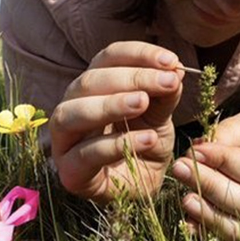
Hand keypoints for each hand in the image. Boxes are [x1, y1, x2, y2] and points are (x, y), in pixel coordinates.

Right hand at [50, 41, 183, 202]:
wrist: (143, 186)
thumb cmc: (144, 143)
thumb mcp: (160, 115)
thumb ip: (164, 94)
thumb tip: (173, 70)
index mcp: (93, 86)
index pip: (108, 58)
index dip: (138, 54)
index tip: (171, 61)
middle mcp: (72, 107)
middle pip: (89, 81)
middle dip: (130, 78)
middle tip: (166, 81)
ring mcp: (65, 141)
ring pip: (73, 114)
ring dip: (110, 104)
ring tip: (143, 102)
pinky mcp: (70, 173)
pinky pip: (87, 154)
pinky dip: (118, 143)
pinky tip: (147, 139)